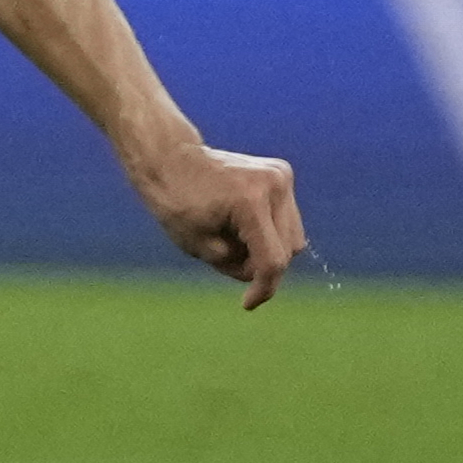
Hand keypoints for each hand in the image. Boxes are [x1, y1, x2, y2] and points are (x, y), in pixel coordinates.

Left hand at [127, 141, 304, 308]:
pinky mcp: (282, 173)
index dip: (263, 288)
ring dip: (269, 247)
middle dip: (262, 264)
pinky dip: (269, 229)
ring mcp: (281, 175)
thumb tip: (266, 274)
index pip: (272, 260)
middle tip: (227, 258)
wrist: (170, 158)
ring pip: (293, 235)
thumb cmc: (177, 202)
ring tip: (232, 236)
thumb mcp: (200, 247)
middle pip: (287, 249)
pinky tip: (240, 222)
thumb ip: (238, 266)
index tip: (248, 304)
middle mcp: (273, 184)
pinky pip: (287, 218)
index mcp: (250, 202)